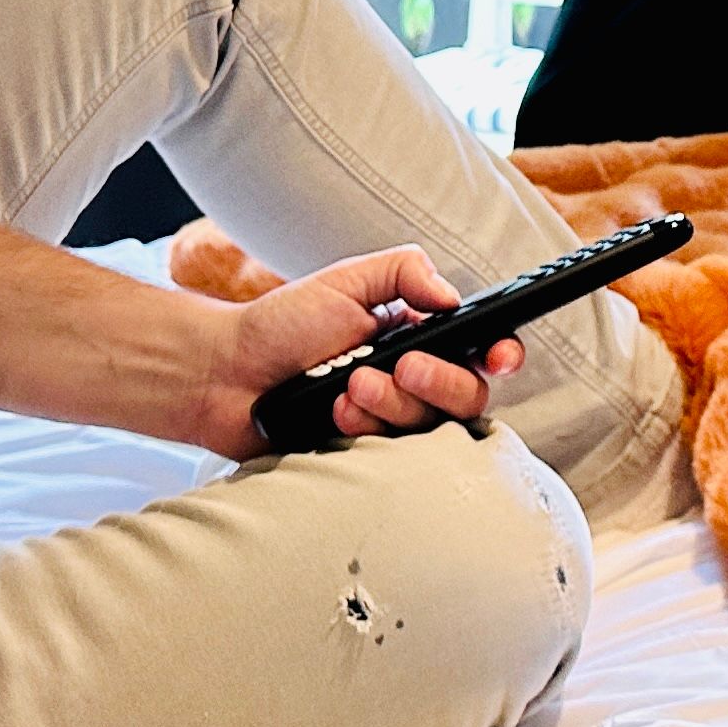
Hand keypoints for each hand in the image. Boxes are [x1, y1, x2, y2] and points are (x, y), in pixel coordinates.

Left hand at [196, 246, 522, 462]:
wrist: (226, 375)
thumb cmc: (282, 324)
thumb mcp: (344, 280)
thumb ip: (404, 271)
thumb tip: (451, 296)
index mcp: (417, 335)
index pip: (479, 348)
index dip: (501, 354)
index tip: (498, 356)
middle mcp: (412, 380)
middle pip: (467, 395)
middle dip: (440, 381)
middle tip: (400, 366)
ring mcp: (390, 419)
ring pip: (430, 426)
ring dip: (392, 404)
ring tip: (348, 385)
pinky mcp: (365, 453)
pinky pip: (392, 454)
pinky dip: (365, 429)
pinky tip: (334, 412)